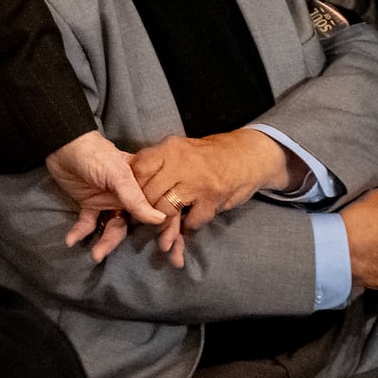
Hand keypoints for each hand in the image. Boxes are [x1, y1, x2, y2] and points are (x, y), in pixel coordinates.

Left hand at [47, 131, 170, 259]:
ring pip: (113, 229)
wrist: (63, 144)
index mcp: (142, 185)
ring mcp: (108, 202)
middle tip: (162, 264)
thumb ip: (136, 198)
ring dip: (105, 243)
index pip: (160, 210)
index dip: (169, 230)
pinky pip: (87, 224)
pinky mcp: (88, 205)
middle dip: (149, 243)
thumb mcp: (118, 174)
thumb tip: (159, 220)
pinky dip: (80, 233)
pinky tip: (71, 240)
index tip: (171, 251)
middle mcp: (128, 196)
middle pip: (141, 224)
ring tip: (95, 255)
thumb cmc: (96, 153)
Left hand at [129, 130, 294, 232]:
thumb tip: (129, 183)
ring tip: (163, 229)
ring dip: (163, 225)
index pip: (138, 170)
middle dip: (144, 211)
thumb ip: (158, 164)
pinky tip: (188, 225)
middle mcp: (181, 163)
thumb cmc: (208, 156)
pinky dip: (188, 228)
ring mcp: (197, 182)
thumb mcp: (180, 150)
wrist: (248, 155)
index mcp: (169, 149)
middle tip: (144, 219)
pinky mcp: (212, 199)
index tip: (132, 199)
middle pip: (148, 194)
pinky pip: (190, 222)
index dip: (132, 188)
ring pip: (165, 211)